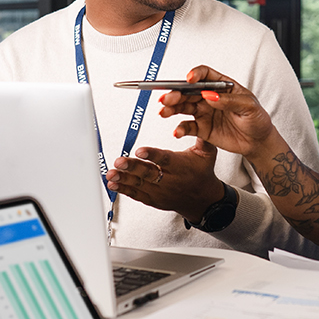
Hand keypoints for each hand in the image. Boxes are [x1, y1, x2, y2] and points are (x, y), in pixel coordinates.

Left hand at [105, 141, 223, 221]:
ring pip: (140, 185)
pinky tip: (113, 184)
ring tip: (112, 173)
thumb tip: (194, 119)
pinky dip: (124, 190)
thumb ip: (200, 135)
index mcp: (181, 167)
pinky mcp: (153, 199)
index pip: (165, 160)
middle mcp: (170, 180)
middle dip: (132, 167)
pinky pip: (137, 195)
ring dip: (124, 179)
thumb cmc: (202, 172)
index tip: (140, 150)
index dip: (152, 155)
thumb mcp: (207, 153)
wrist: (202, 199)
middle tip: (120, 161)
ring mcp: (161, 192)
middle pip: (149, 173)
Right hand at [157, 66, 278, 159]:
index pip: (204, 75)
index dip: (195, 75)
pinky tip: (177, 131)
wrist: (258, 142)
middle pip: (188, 91)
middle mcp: (209, 97)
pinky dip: (180, 129)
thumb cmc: (257, 119)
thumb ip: (228, 101)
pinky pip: (187, 127)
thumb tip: (209, 95)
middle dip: (176, 94)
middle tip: (168, 99)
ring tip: (164, 112)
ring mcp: (204, 112)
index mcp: (221, 86)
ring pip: (183, 107)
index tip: (189, 80)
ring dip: (171, 108)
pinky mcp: (202, 128)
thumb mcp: (248, 107)